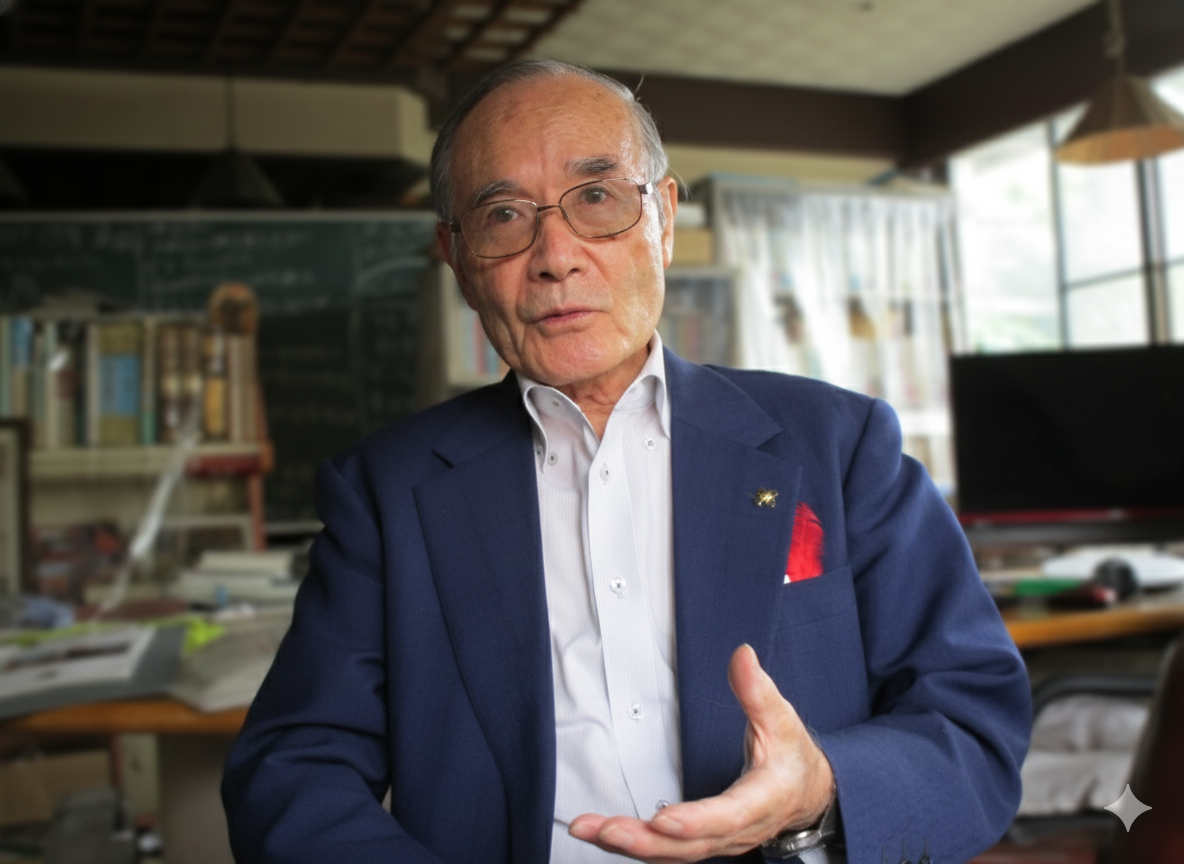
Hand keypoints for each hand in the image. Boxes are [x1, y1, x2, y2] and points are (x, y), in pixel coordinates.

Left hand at [568, 644, 834, 863]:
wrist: (808, 794)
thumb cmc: (793, 758)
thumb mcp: (782, 720)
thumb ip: (758, 691)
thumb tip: (742, 655)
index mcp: (762, 800)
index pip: (727, 817)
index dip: (695, 821)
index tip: (662, 818)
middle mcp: (738, 831)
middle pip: (689, 845)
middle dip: (643, 839)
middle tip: (603, 828)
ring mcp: (719, 842)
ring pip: (672, 854)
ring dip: (628, 845)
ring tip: (587, 830)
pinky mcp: (702, 843)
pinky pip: (666, 852)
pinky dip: (634, 846)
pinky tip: (603, 834)